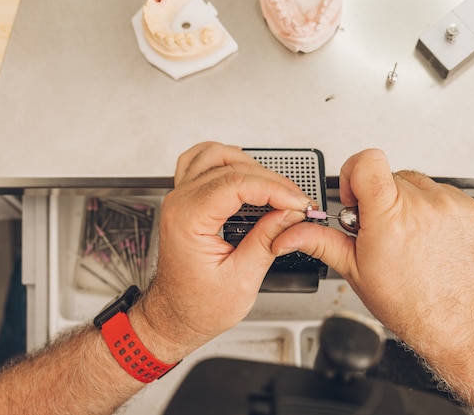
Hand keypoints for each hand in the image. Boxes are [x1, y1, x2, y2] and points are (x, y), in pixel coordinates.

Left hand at [131, 142, 309, 360]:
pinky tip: (244, 170)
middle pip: (231, 167)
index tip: (298, 203)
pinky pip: (201, 162)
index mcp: (188, 220)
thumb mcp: (242, 279)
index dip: (275, 189)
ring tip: (276, 188)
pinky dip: (226, 161)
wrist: (175, 316)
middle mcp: (180, 203)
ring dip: (249, 165)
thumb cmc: (197, 306)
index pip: (237, 184)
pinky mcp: (186, 201)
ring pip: (215, 155)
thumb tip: (290, 214)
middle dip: (271, 181)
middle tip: (296, 202)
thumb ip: (267, 240)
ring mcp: (180, 199)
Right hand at [273, 149, 473, 349]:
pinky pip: (440, 193)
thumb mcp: (355, 270)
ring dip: (406, 203)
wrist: (455, 317)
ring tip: (407, 235)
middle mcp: (421, 205)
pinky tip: (427, 236)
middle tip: (381, 230)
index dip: (355, 172)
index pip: (367, 161)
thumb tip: (289, 235)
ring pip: (414, 183)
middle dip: (379, 199)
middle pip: (388, 176)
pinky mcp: (467, 208)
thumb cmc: (408, 300)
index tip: (356, 195)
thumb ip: (319, 242)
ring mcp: (447, 205)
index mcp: (389, 216)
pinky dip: (430, 209)